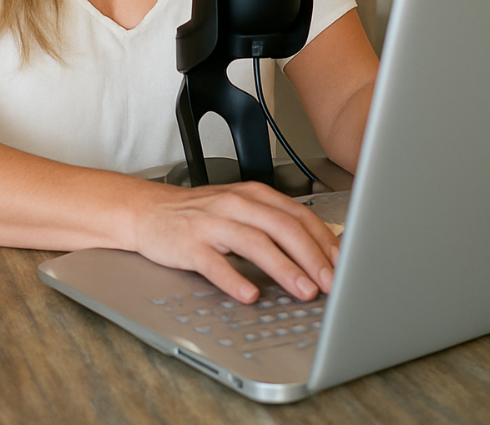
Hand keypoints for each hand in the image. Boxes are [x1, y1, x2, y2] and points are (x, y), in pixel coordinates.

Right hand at [131, 181, 339, 303]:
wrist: (146, 211)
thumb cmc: (198, 215)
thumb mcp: (239, 209)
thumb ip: (274, 223)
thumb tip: (320, 246)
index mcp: (251, 195)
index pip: (296, 214)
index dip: (323, 239)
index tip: (343, 264)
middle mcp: (234, 205)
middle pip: (281, 227)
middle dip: (311, 256)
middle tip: (331, 282)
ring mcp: (210, 223)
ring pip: (254, 242)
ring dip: (284, 267)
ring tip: (304, 290)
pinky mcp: (188, 244)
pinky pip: (214, 263)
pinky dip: (233, 279)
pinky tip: (249, 294)